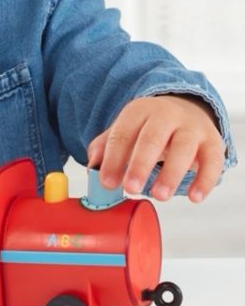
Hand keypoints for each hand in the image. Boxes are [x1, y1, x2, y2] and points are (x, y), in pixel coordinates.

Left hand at [86, 95, 224, 202]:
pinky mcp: (213, 141)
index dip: (113, 159)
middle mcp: (166, 115)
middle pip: (151, 139)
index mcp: (139, 111)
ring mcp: (191, 127)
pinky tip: (194, 197)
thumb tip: (92, 167)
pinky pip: (212, 161)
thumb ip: (106, 146)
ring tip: (159, 196)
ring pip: (183, 148)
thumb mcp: (126, 128)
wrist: (187, 108)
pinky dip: (204, 180)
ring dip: (170, 173)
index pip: (122, 134)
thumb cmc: (149, 127)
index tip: (106, 183)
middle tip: (130, 188)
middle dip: (140, 165)